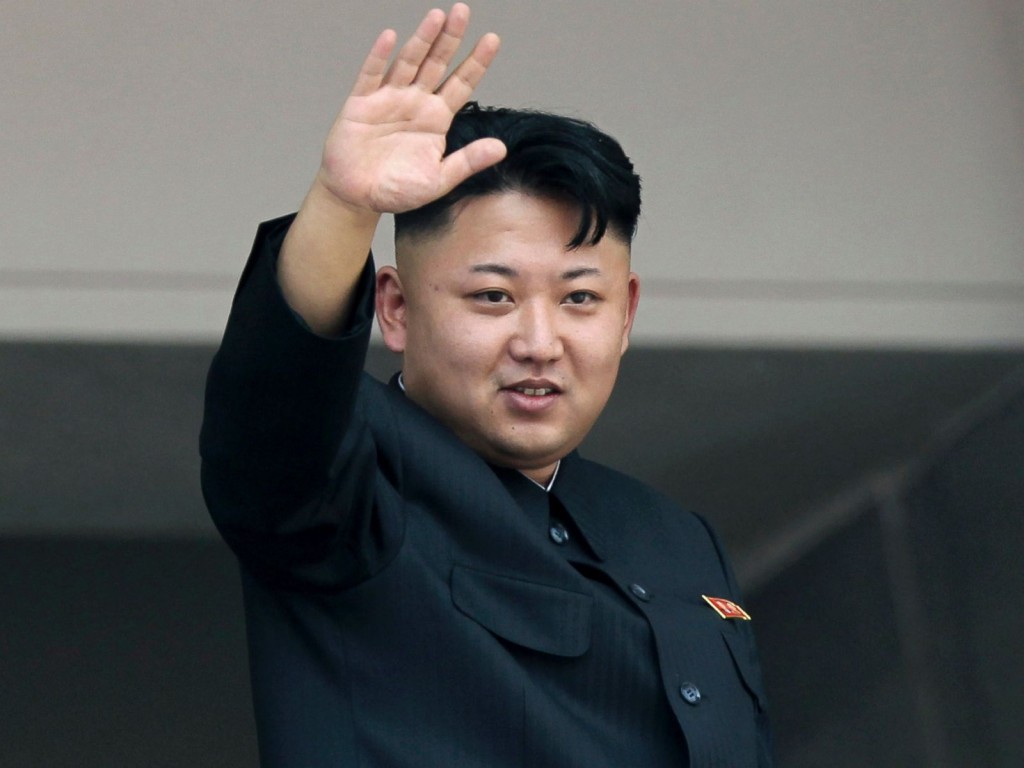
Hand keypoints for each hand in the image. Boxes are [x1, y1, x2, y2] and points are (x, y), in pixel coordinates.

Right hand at [317, 3, 505, 214]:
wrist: (356, 197)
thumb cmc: (397, 190)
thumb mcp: (438, 181)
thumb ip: (467, 162)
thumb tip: (501, 148)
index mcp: (436, 119)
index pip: (461, 84)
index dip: (476, 62)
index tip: (492, 39)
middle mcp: (415, 102)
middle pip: (437, 64)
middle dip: (450, 38)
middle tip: (463, 11)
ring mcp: (388, 99)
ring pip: (408, 62)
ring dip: (421, 39)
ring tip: (437, 16)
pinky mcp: (361, 104)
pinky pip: (371, 76)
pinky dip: (380, 57)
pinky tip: (390, 37)